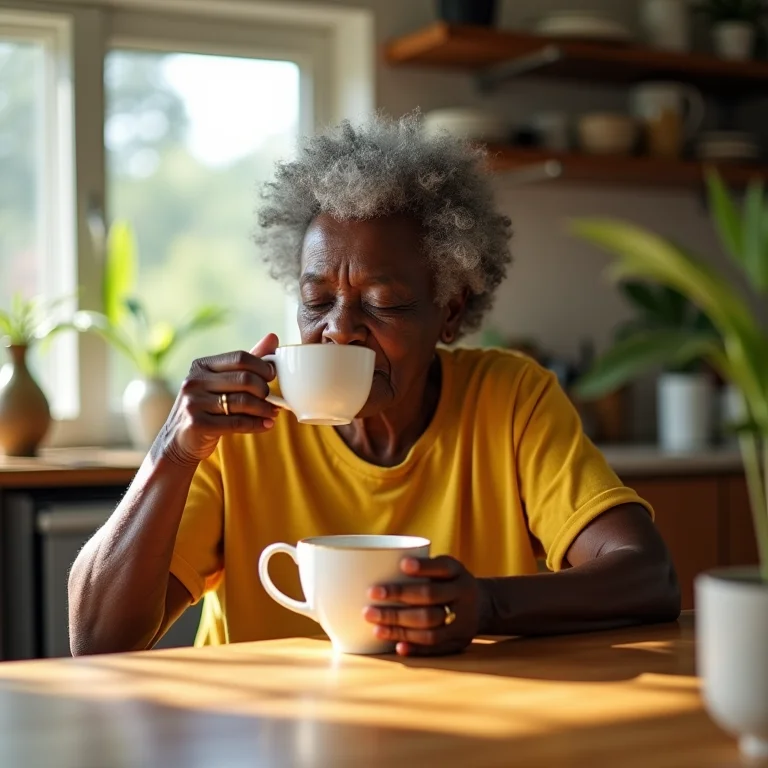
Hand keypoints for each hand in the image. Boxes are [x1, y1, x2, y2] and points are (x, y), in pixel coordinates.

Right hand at [158, 333, 279, 465]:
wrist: (179, 440)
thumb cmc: (207, 407)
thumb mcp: (221, 381)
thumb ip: (245, 362)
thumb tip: (273, 337)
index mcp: (201, 365)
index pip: (240, 358)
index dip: (262, 366)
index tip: (272, 376)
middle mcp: (194, 381)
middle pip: (244, 379)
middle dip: (264, 390)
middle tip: (272, 399)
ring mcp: (193, 402)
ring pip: (242, 402)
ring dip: (264, 409)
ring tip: (274, 413)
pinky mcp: (197, 424)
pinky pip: (237, 422)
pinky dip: (256, 424)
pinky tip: (266, 424)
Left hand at [363, 556, 483, 656]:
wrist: (483, 605)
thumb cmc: (447, 582)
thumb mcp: (443, 568)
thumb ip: (419, 569)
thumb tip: (370, 567)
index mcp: (457, 572)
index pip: (442, 567)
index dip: (424, 567)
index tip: (402, 565)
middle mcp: (464, 594)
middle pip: (431, 596)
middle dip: (399, 596)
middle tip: (371, 594)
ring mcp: (464, 620)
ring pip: (431, 626)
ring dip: (400, 626)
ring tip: (374, 624)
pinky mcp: (459, 642)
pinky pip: (436, 648)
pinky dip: (415, 647)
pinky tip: (397, 646)